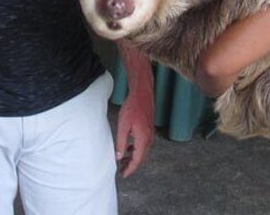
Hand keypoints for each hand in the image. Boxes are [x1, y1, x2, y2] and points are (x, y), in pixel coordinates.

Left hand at [114, 44, 154, 176]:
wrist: (142, 94)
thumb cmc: (132, 108)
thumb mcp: (123, 126)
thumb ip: (121, 143)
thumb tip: (119, 156)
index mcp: (143, 139)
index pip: (137, 160)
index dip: (130, 169)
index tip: (123, 174)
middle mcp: (149, 138)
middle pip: (142, 157)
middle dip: (132, 165)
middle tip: (122, 171)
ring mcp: (150, 134)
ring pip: (143, 151)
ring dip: (134, 157)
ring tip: (123, 161)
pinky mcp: (149, 129)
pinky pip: (143, 144)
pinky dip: (136, 149)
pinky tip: (128, 149)